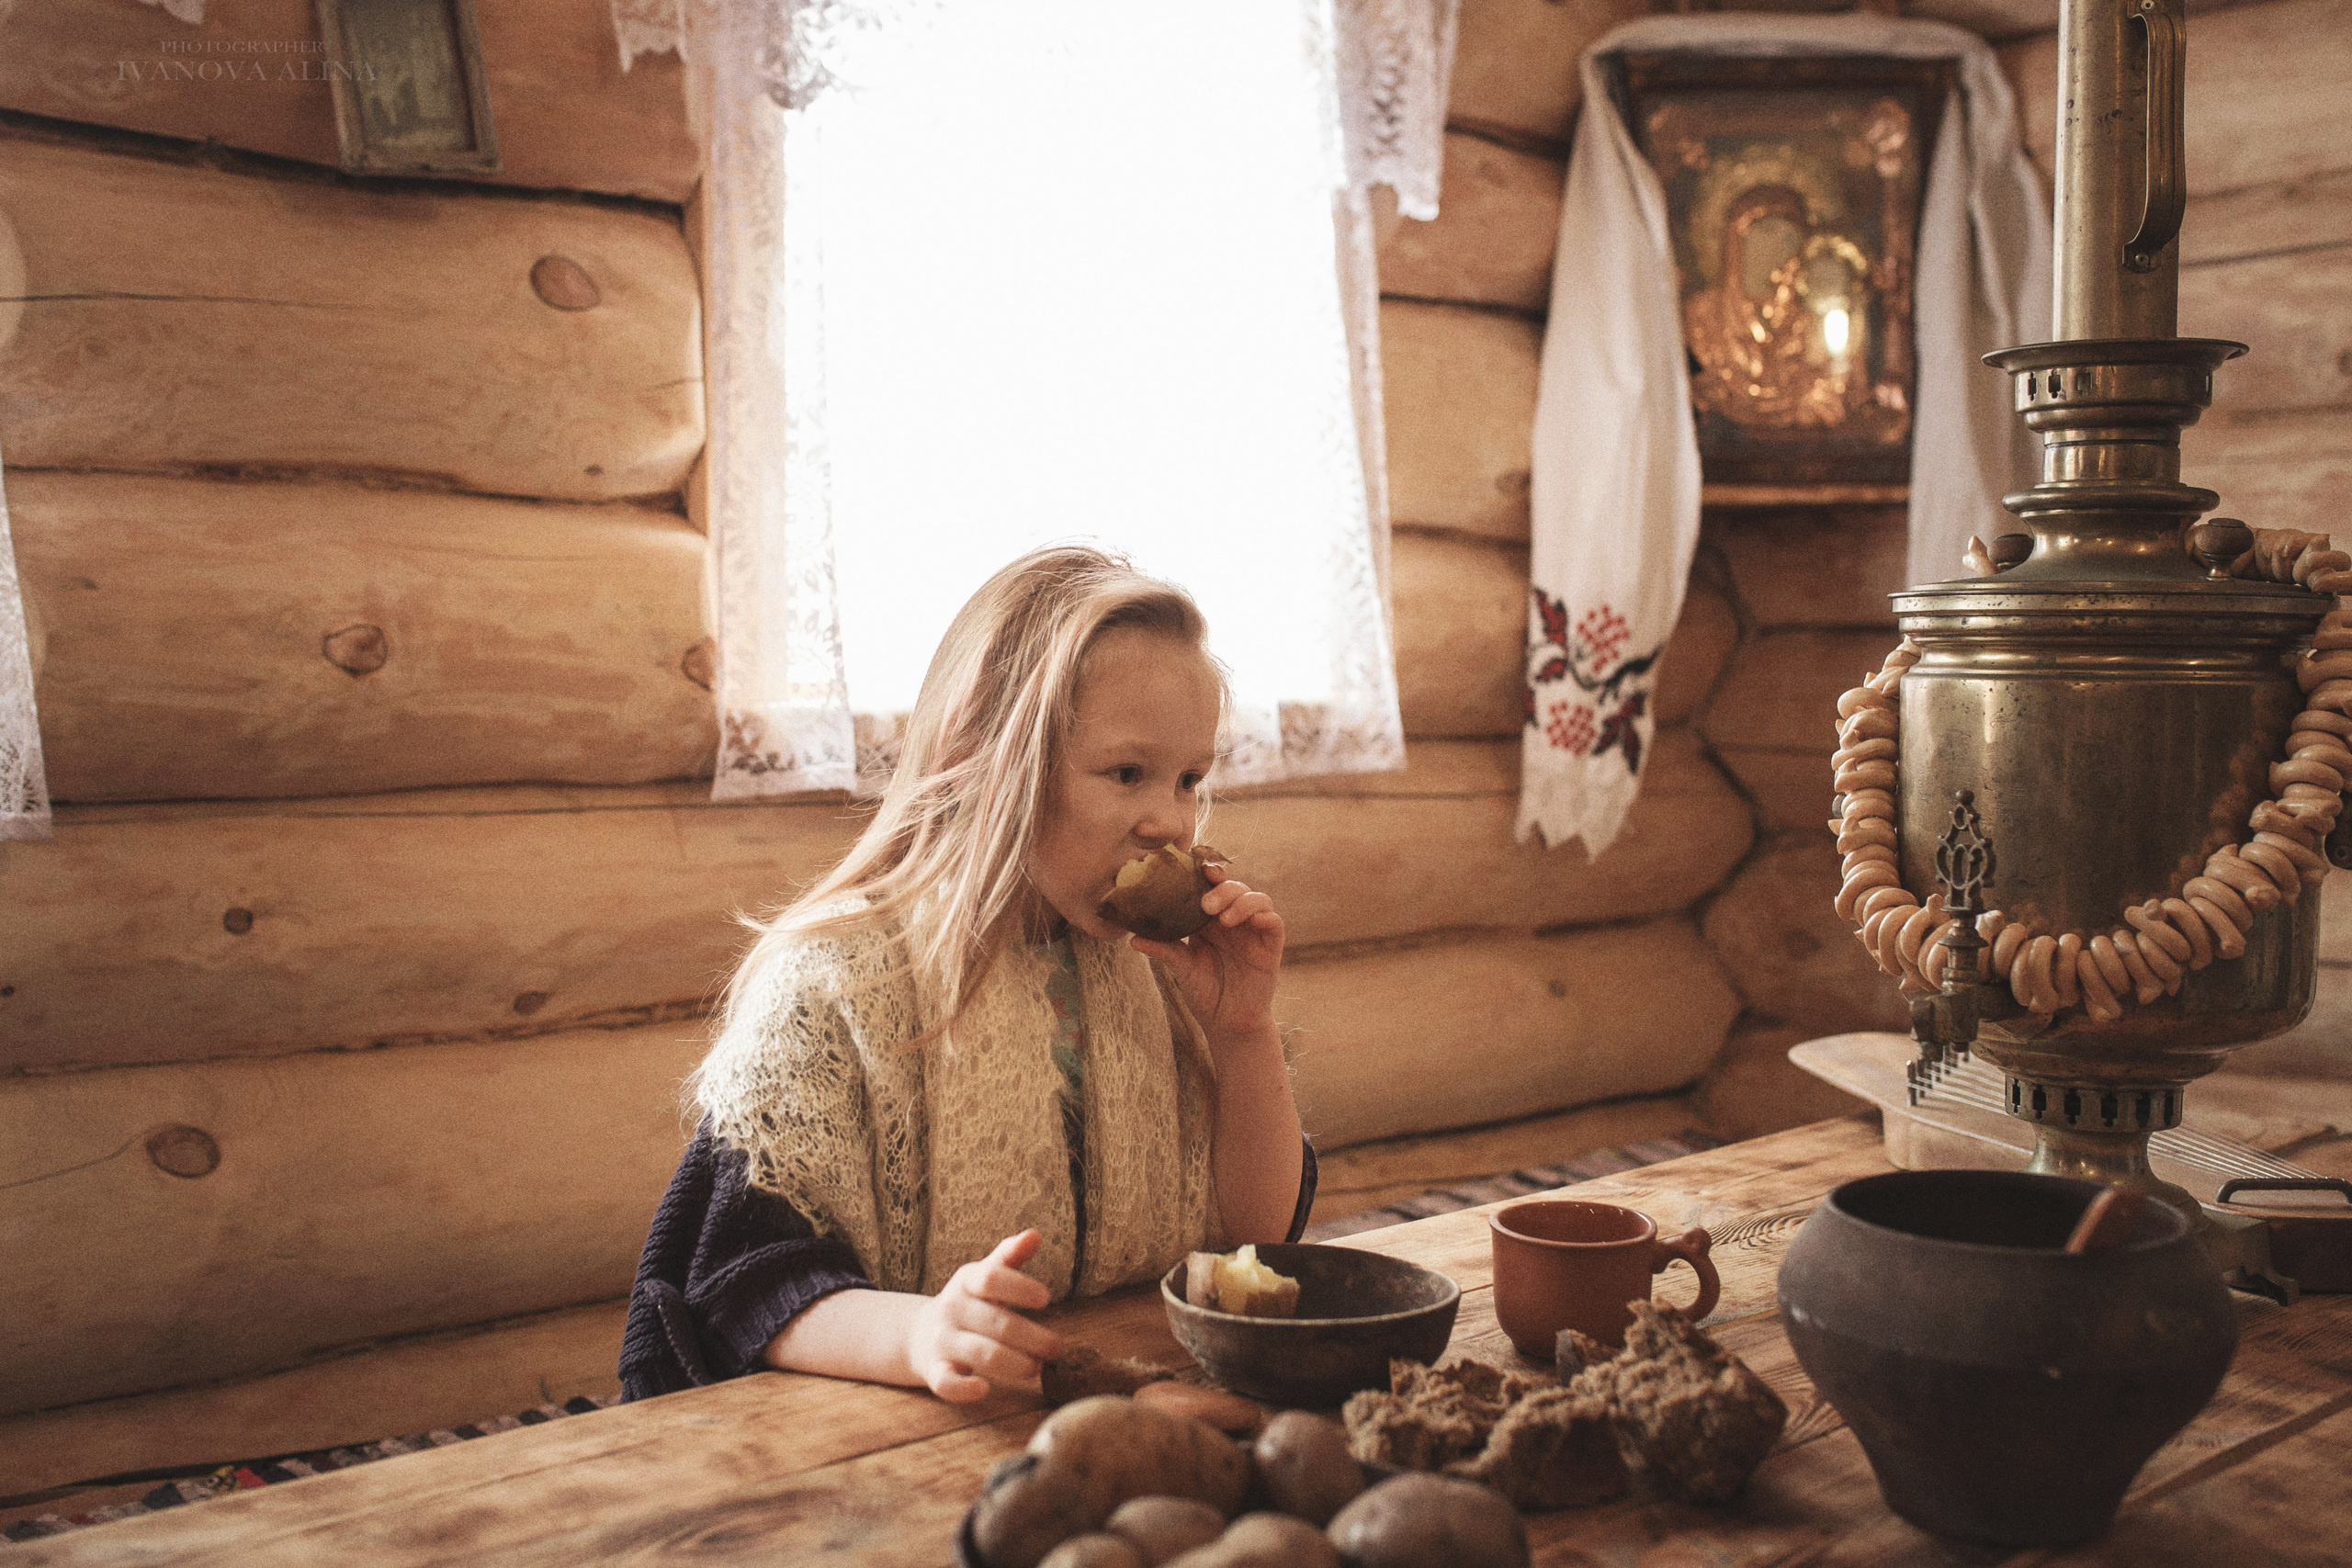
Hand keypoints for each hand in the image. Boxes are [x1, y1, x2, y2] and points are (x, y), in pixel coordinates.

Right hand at [905, 1229, 1062, 1402]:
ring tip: (1037, 1367)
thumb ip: (1009, 1257)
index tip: (1046, 1298)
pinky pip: (945, 1383)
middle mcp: (952, 1309)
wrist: (918, 1335)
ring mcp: (942, 1341)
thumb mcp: (984, 1276)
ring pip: (979, 1353)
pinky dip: (963, 1389)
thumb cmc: (967, 1303)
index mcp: (966, 1282)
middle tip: (1056, 1347)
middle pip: (995, 1322)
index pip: (990, 1278)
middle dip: (1031, 1337)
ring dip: (1014, 1363)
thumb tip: (1035, 1234)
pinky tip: (984, 1389)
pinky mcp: (934, 1372)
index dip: (1019, 1287)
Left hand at [1131, 864, 1282, 1046]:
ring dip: (1242, 901)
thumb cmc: (1205, 992)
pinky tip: (1253, 920)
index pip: (1211, 887)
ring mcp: (1254, 931)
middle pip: (1235, 887)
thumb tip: (1132, 939)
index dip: (1207, 874)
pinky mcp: (1271, 946)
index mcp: (1211, 920)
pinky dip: (1265, 916)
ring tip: (1224, 919)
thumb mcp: (1182, 968)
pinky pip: (1274, 922)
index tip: (1195, 868)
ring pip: (1258, 899)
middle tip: (1205, 905)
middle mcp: (1234, 920)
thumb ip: (1164, 950)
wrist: (1228, 1023)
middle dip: (1222, 889)